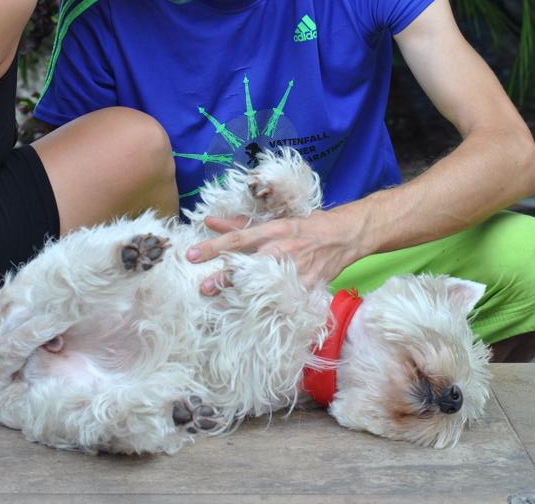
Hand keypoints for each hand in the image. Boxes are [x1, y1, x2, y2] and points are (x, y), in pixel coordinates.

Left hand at [186, 209, 360, 293]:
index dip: (213, 247)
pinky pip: (282, 298)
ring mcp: (294, 270)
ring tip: (220, 303)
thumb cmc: (304, 226)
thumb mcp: (273, 221)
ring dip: (240, 294)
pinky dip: (268, 305)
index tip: (191, 255)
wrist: (343, 236)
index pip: (237, 239)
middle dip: (223, 278)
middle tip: (202, 287)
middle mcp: (281, 250)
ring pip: (262, 284)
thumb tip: (209, 222)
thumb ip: (239, 224)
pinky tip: (251, 314)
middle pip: (247, 265)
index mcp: (272, 230)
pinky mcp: (306, 286)